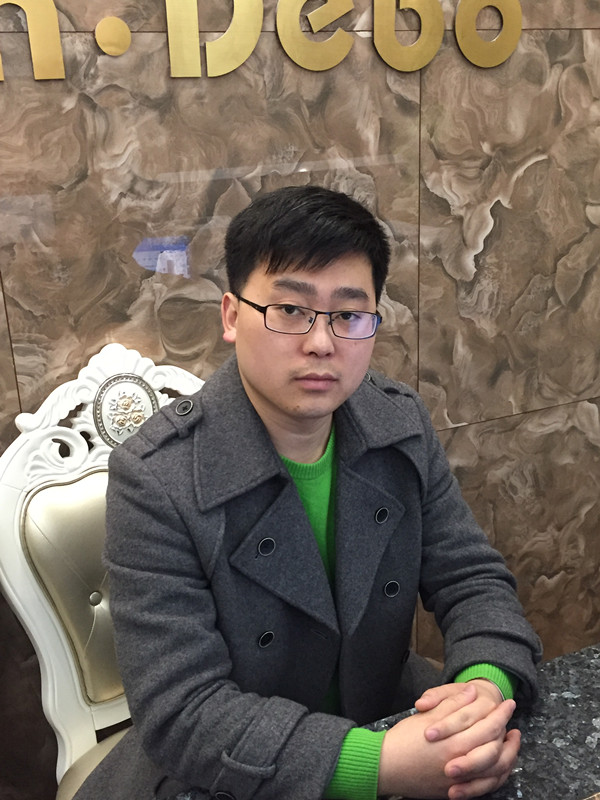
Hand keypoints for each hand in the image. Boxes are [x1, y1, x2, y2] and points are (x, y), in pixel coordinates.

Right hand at [378, 682, 518, 798]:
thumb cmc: (403, 740)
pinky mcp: (456, 791)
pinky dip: (497, 776)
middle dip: (507, 734)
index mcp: (454, 741)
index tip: (509, 704)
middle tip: (514, 722)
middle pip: (496, 748)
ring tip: (512, 743)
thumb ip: (452, 705)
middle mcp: (461, 763)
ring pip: (495, 771)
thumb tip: (473, 692)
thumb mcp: (427, 717)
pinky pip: (486, 787)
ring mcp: (460, 781)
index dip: (501, 714)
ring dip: (508, 756)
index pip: (488, 726)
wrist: (386, 767)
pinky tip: (500, 765)